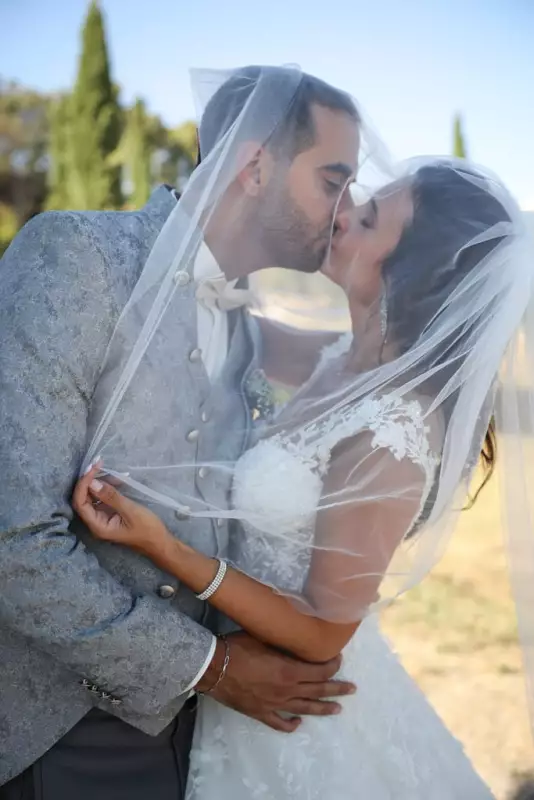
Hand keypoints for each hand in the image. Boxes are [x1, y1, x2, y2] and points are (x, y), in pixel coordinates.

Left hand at [72, 462, 171, 558]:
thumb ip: (111, 497)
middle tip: (99, 463)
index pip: (80, 502)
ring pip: (93, 496)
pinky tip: (118, 479)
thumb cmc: (147, 529)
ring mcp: (102, 518)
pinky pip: (103, 498)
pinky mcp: (110, 514)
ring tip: (112, 471)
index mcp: (98, 526)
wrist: (160, 542)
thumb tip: (92, 483)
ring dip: (100, 482)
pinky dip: (108, 487)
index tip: (93, 468)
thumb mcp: (131, 511)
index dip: (83, 484)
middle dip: (90, 480)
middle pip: (83, 498)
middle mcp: (95, 522)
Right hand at [197, 631, 355, 732]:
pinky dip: (291, 725)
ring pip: (305, 708)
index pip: (320, 670)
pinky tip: (299, 724)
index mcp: (290, 670)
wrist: (213, 667)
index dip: (333, 666)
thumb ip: (285, 643)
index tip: (339, 660)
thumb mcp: (265, 638)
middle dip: (337, 689)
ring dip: (323, 708)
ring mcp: (275, 704)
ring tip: (337, 709)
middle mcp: (287, 690)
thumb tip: (297, 637)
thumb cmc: (238, 647)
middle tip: (352, 689)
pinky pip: (280, 723)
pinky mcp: (261, 713)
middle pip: (318, 690)